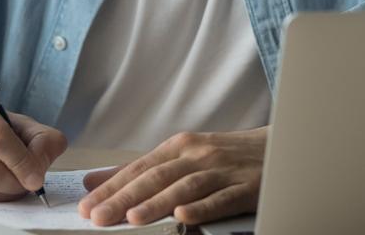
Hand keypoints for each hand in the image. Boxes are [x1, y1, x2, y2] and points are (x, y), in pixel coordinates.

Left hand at [78, 127, 265, 225]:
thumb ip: (141, 170)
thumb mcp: (182, 156)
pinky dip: (201, 207)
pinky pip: (221, 199)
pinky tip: (184, 216)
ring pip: (184, 187)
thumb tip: (94, 180)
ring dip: (157, 202)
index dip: (111, 186)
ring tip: (132, 218)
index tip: (86, 204)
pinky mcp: (246, 187)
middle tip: (98, 216)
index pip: (138, 168)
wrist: (279, 148)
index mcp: (180, 147)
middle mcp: (198, 155)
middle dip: (124, 197)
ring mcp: (222, 170)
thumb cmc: (226, 156)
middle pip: (156, 177)